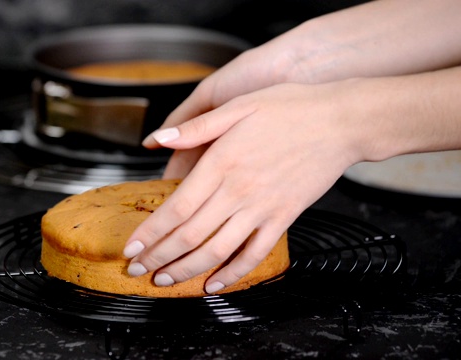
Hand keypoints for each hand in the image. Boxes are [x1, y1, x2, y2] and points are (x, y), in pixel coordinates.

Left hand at [123, 81, 360, 293]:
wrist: (341, 122)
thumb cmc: (290, 108)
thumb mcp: (238, 106)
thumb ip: (195, 128)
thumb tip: (157, 139)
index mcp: (222, 163)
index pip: (176, 208)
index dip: (151, 233)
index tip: (131, 247)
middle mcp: (238, 191)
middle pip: (190, 236)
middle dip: (159, 257)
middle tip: (137, 269)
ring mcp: (262, 208)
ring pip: (217, 251)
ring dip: (186, 270)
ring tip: (164, 280)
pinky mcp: (284, 218)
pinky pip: (255, 254)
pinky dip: (233, 274)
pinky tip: (214, 284)